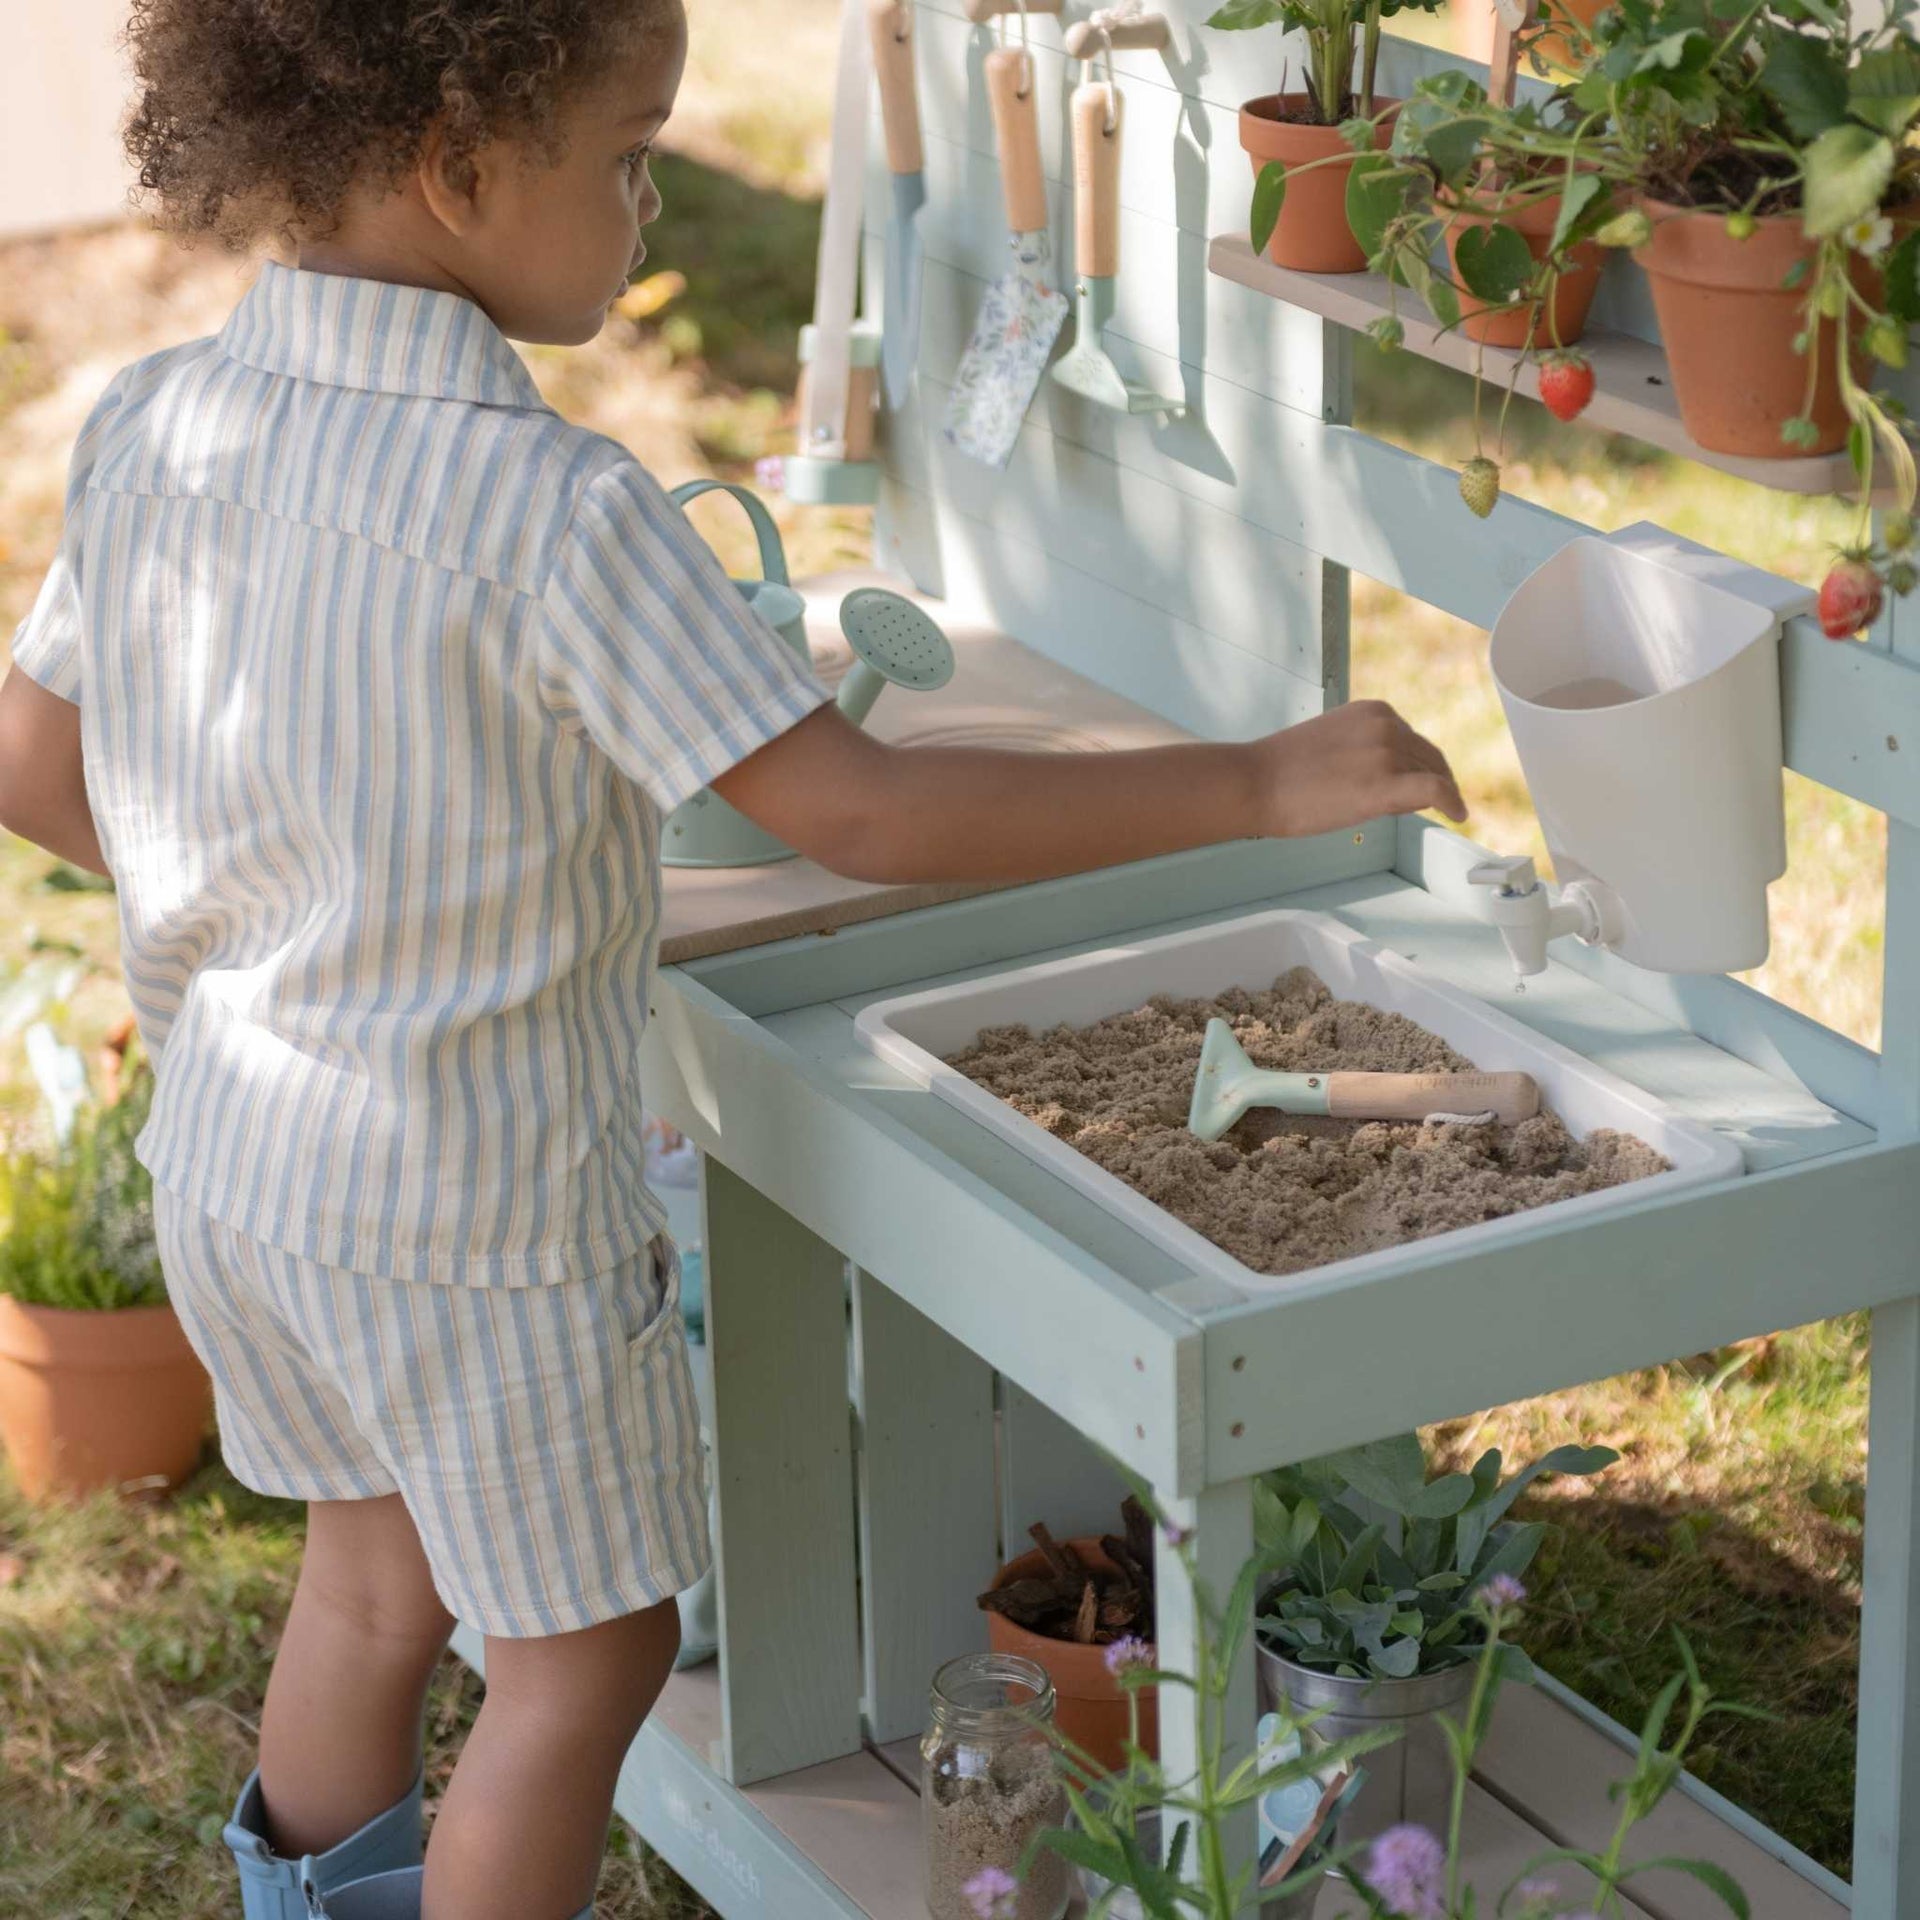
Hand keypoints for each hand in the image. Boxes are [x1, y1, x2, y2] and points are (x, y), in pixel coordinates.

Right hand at [1258, 700, 1465, 838]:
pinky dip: (1453, 803)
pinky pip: (1436, 792)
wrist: (1253, 783)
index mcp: (1373, 711)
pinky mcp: (1386, 785)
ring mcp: (1388, 754)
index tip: (1421, 784)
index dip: (1420, 766)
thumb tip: (1397, 780)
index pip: (1414, 740)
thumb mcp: (1333, 743)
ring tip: (1431, 813)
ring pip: (1433, 776)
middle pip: (1429, 758)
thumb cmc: (1281, 772)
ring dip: (1435, 797)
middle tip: (1432, 805)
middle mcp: (1387, 726)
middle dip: (1432, 781)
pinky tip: (1458, 816)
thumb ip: (1366, 750)